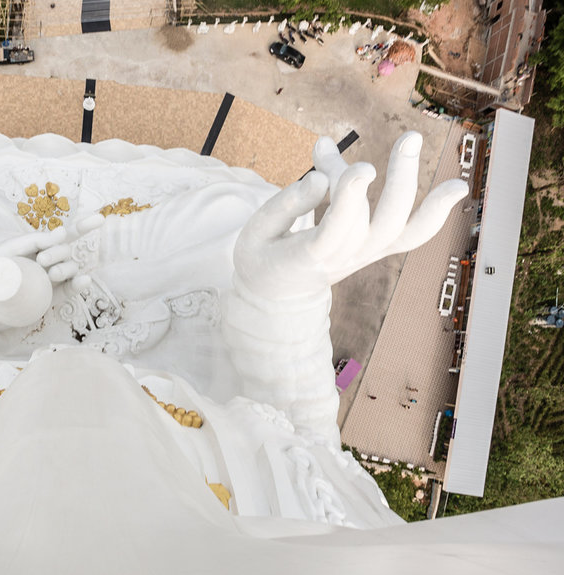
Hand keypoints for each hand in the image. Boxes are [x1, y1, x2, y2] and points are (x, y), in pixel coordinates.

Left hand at [32, 214, 107, 290]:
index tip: (100, 219)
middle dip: (58, 252)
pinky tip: (83, 280)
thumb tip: (63, 234)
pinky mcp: (51, 297)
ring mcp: (52, 280)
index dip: (84, 226)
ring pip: (71, 269)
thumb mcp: (10, 247)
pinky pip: (70, 290)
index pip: (67, 234)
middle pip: (66, 251)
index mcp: (41, 245)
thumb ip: (35, 239)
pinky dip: (79, 285)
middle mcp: (50, 261)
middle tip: (42, 260)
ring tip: (51, 274)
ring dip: (66, 269)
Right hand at [233, 131, 469, 300]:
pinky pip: (411, 237)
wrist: (277, 297)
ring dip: (426, 192)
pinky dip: (434, 215)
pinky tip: (457, 188)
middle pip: (381, 224)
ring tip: (439, 156)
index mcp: (308, 258)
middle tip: (409, 138)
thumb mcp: (256, 231)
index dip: (350, 199)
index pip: (337, 230)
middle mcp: (344, 260)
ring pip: (402, 230)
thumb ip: (286, 204)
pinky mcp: (376, 249)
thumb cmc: (262, 256)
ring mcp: (364, 256)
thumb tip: (321, 177)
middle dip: (400, 180)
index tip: (361, 167)